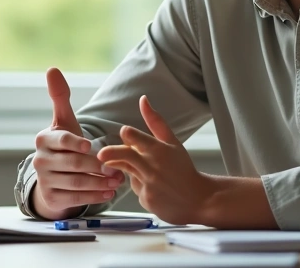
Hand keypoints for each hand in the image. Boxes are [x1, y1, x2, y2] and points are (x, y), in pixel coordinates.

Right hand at [31, 68, 123, 219]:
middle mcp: (39, 160)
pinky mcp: (51, 199)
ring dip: (99, 183)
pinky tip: (108, 193)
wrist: (53, 176)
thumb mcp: (63, 121)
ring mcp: (44, 181)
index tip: (90, 145)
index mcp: (43, 139)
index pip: (61, 140)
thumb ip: (60, 97)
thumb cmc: (64, 144)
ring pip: (76, 183)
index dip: (75, 142)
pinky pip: (75, 200)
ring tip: (118, 181)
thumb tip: (52, 68)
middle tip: (117, 168)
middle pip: (72, 163)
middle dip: (97, 166)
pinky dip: (94, 197)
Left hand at [97, 95, 209, 224]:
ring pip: (127, 172)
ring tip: (146, 170)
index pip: (136, 136)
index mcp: (159, 149)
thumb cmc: (183, 168)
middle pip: (125, 155)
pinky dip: (140, 186)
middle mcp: (152, 166)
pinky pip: (135, 189)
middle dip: (111, 153)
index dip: (128, 134)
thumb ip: (155, 122)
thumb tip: (142, 99)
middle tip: (100, 154)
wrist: (199, 200)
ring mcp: (149, 184)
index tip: (124, 133)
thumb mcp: (172, 142)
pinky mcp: (146, 199)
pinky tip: (155, 189)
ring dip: (126, 168)